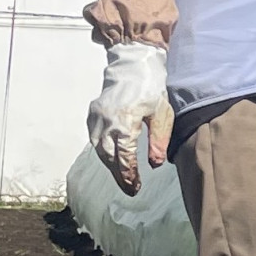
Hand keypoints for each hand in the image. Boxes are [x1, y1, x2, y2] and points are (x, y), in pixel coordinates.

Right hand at [87, 41, 171, 194]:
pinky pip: (95, 139)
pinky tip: (114, 160)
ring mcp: (97, 116)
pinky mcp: (93, 113)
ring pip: (99, 149)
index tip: (136, 187)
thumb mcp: (162, 115)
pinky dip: (103, 152)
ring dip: (111, 165)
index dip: (129, 174)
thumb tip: (155, 164)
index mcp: (124, 121)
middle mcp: (106, 120)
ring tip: (124, 178)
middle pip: (109, 156)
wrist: (133, 65)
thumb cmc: (152, 90)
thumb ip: (159, 140)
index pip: (124, 156)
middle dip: (119, 175)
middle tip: (131, 189)